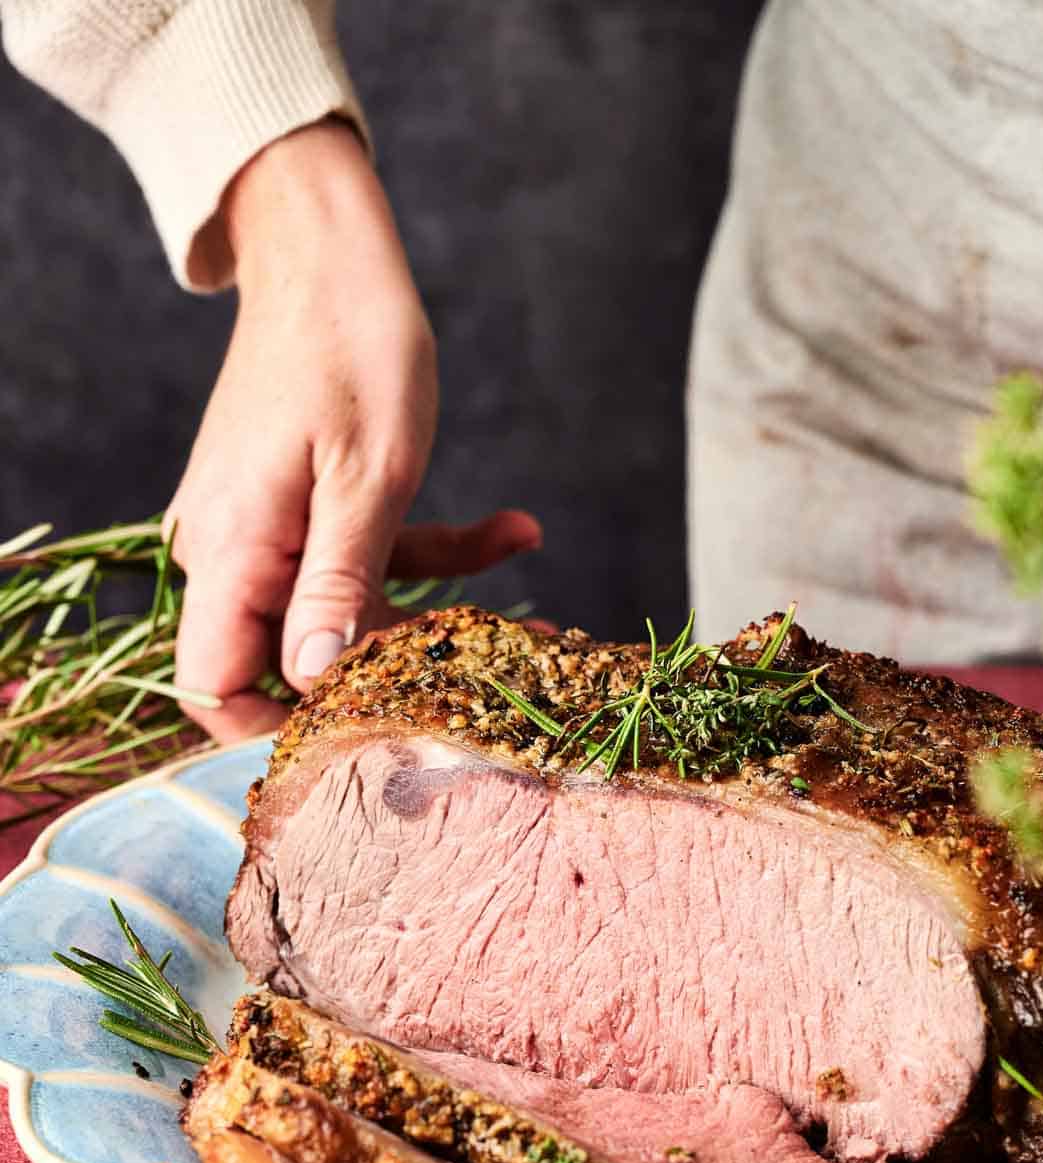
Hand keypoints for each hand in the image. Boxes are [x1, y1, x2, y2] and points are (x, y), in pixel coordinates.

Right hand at [165, 120, 539, 740]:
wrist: (331, 252)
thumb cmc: (349, 346)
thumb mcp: (367, 478)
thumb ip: (340, 586)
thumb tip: (316, 680)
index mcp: (232, 549)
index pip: (212, 684)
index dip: (271, 726)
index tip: (361, 732)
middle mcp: (232, 550)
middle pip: (290, 660)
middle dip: (386, 670)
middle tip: (479, 671)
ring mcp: (264, 532)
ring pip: (341, 616)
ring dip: (430, 612)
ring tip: (531, 596)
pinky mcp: (299, 513)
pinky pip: (356, 564)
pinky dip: (431, 557)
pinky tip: (513, 532)